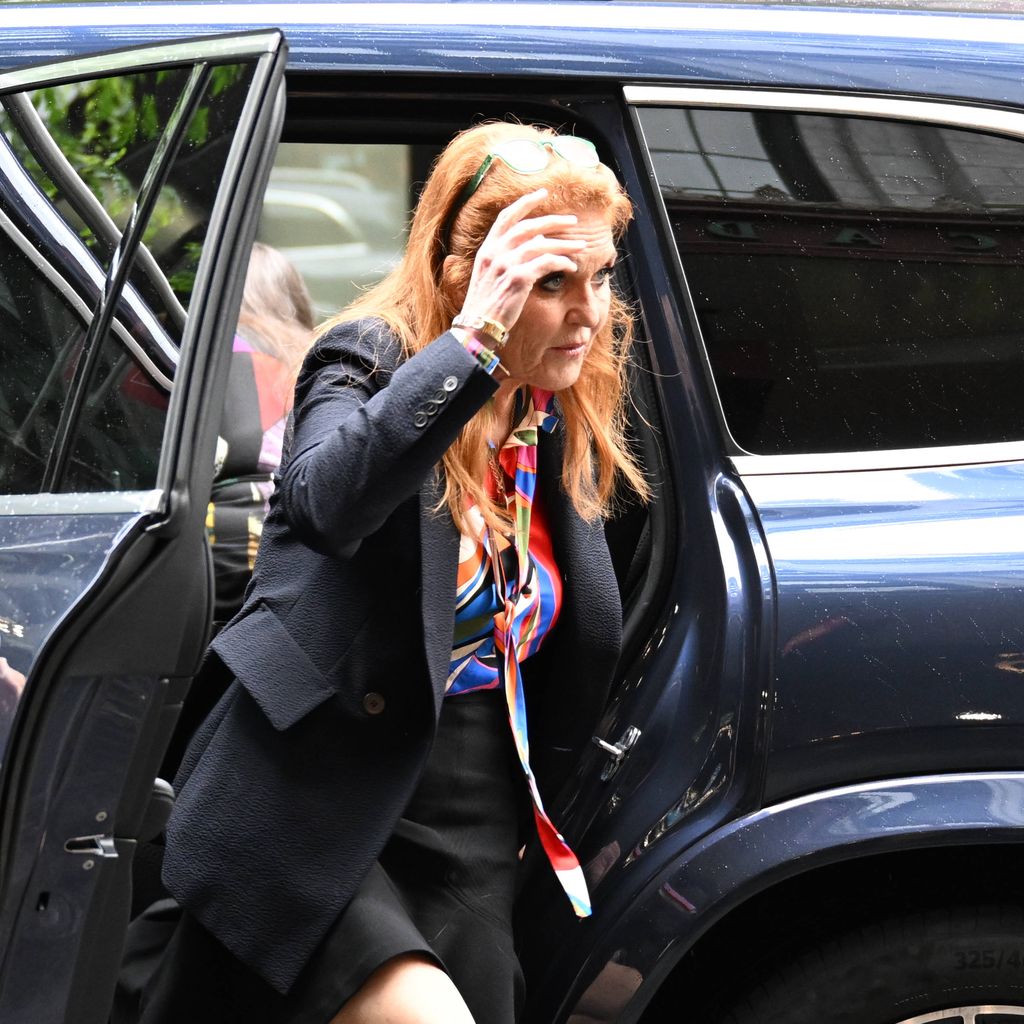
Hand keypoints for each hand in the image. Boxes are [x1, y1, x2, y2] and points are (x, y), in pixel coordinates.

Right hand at [457, 188, 585, 334]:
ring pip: (541, 244)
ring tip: (581, 245)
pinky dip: (561, 262)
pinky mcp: (518, 279)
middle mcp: (494, 253)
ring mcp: (505, 265)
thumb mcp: (489, 277)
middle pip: (529, 227)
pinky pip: (546, 263)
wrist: (477, 327)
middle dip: (553, 220)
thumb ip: (505, 258)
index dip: (525, 203)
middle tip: (572, 220)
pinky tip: (571, 267)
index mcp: (487, 250)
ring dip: (564, 243)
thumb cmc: (486, 306)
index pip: (506, 217)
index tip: (542, 193)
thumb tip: (533, 242)